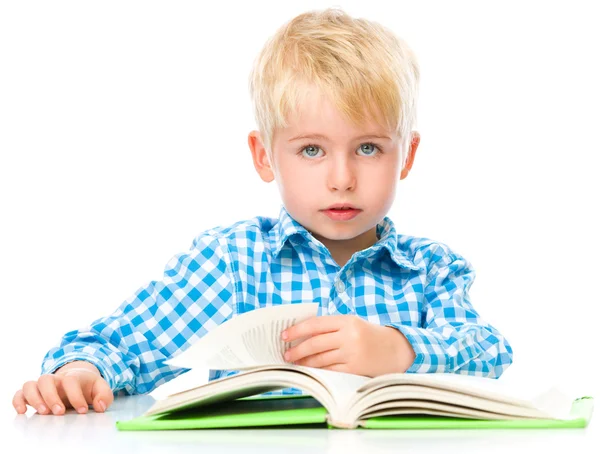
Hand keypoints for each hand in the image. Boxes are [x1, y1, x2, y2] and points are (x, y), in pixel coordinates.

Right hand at [12, 361, 113, 415]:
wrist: (77, 380)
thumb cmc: (87, 386)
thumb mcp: (100, 388)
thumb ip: (105, 395)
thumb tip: (100, 406)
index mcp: (72, 377)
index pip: (70, 381)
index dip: (76, 396)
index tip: (82, 410)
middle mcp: (55, 379)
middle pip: (46, 380)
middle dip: (52, 396)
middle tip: (60, 412)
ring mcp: (42, 386)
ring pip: (31, 384)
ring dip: (35, 398)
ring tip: (44, 413)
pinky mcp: (32, 393)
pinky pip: (19, 393)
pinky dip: (18, 401)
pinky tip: (23, 411)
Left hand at [282, 315, 415, 376]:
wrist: (396, 349)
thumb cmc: (368, 335)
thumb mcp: (352, 324)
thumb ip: (330, 327)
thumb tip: (301, 334)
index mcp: (347, 321)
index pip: (315, 324)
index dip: (297, 330)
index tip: (284, 335)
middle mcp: (349, 336)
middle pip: (315, 342)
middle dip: (297, 349)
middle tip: (286, 354)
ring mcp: (352, 353)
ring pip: (320, 358)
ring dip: (304, 362)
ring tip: (295, 363)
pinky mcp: (355, 368)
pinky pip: (331, 370)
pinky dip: (318, 370)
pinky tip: (310, 370)